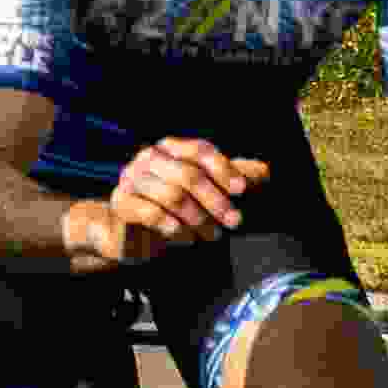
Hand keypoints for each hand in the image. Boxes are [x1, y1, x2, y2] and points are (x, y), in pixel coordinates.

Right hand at [104, 133, 259, 259]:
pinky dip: (175, 228)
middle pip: (188, 174)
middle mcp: (148, 158)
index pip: (199, 150)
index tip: (243, 191)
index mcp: (169, 148)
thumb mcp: (204, 192)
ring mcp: (131, 179)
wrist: (128, 233)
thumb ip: (232, 179)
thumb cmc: (172, 209)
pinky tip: (186, 238)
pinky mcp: (121, 203)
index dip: (223, 169)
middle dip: (216, 201)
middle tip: (234, 222)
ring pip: (173, 196)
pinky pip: (152, 214)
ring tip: (212, 234)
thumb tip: (266, 171)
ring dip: (198, 219)